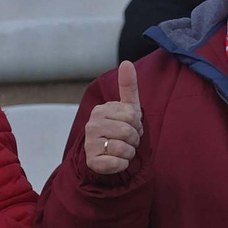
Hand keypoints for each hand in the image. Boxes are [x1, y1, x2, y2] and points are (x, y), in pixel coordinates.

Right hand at [85, 60, 142, 174]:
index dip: (137, 124)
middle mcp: (92, 125)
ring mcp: (90, 143)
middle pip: (128, 132)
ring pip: (124, 148)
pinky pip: (118, 163)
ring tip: (122, 150)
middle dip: (135, 139)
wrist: (104, 155)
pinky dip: (123, 164)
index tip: (130, 126)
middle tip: (128, 140)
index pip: (132, 115)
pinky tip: (116, 160)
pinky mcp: (93, 161)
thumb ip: (128, 86)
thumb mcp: (127, 108)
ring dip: (130, 152)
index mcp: (101, 110)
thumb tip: (126, 62)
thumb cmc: (119, 129)